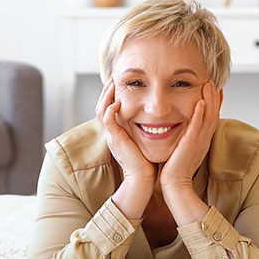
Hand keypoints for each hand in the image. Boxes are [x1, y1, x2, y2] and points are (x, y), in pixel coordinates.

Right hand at [96, 79, 154, 218]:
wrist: (143, 179)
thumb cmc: (147, 163)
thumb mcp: (145, 141)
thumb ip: (146, 130)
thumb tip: (158, 118)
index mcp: (118, 133)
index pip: (109, 109)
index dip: (111, 96)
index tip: (119, 83)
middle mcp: (112, 133)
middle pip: (101, 106)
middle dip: (106, 91)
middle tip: (112, 78)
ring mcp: (111, 136)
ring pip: (101, 110)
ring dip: (106, 96)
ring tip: (112, 84)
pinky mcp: (115, 140)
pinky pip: (107, 120)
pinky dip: (110, 109)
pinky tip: (117, 101)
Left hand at [159, 81, 220, 191]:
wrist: (174, 185)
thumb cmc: (174, 169)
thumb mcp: (183, 150)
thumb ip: (184, 138)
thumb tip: (180, 128)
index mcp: (202, 140)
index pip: (211, 118)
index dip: (214, 103)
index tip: (213, 89)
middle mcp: (204, 140)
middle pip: (214, 114)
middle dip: (214, 97)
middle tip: (212, 81)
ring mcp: (199, 142)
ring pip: (208, 117)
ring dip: (209, 100)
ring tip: (208, 85)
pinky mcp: (191, 145)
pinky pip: (197, 127)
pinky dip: (199, 114)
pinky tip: (200, 102)